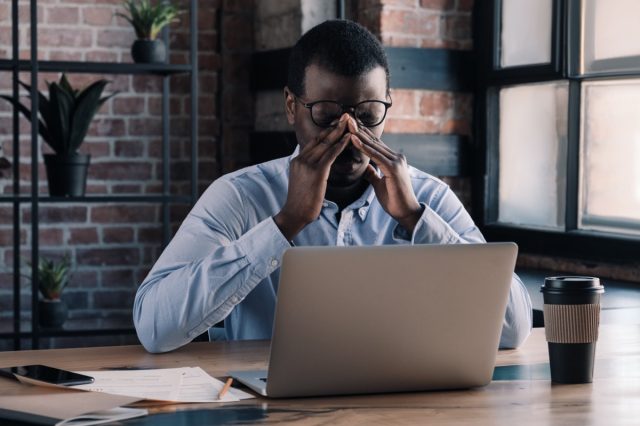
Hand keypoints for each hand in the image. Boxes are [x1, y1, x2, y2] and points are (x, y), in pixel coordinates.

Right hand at [274, 115, 350, 239]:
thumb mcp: (302, 181)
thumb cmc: (301, 202)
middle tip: (346, 115)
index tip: (337, 123)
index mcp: (297, 160)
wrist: (294, 214)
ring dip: (339, 132)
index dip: (326, 132)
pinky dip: (340, 145)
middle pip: (320, 139)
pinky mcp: (316, 173)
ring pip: (326, 144)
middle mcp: (301, 159)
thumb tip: (318, 168)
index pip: (314, 142)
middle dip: (334, 126)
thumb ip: (309, 171)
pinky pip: (330, 155)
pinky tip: (349, 138)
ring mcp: (307, 165)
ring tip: (350, 122)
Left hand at [349, 124, 422, 232]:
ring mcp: (396, 161)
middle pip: (374, 141)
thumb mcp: (379, 184)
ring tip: (347, 123)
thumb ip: (373, 174)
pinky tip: (353, 139)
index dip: (362, 135)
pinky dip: (363, 147)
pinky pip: (375, 155)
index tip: (349, 126)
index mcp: (393, 160)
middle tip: (346, 117)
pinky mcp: (393, 168)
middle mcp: (396, 157)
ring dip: (358, 134)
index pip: (375, 144)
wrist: (405, 212)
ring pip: (373, 145)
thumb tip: (365, 168)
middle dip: (359, 129)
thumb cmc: (393, 200)